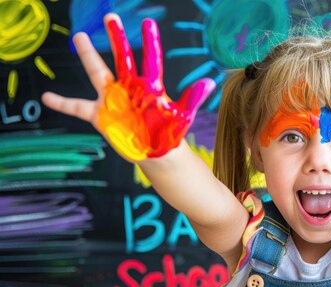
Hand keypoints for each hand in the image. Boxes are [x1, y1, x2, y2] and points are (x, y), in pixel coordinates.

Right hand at [42, 13, 214, 161]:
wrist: (156, 152)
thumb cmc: (169, 133)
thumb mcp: (182, 116)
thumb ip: (192, 99)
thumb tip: (209, 82)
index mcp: (150, 87)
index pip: (150, 59)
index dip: (149, 42)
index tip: (148, 22)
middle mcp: (130, 88)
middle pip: (121, 58)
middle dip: (116, 38)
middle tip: (111, 16)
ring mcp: (113, 99)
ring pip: (98, 73)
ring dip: (89, 56)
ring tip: (79, 36)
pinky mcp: (100, 115)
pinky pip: (77, 107)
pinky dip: (62, 103)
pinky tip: (47, 97)